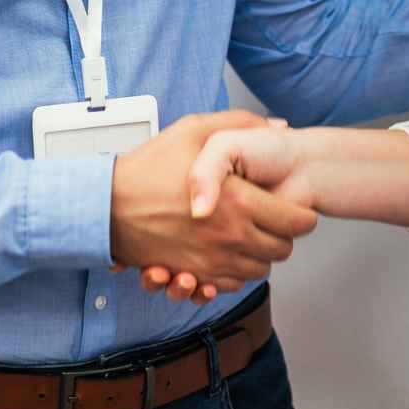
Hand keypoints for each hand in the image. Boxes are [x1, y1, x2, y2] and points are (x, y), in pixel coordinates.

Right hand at [109, 111, 318, 293]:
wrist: (105, 206)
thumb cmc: (147, 168)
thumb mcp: (194, 131)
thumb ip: (241, 124)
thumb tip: (277, 127)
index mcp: (239, 201)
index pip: (297, 222)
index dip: (302, 214)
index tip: (295, 206)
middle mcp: (231, 236)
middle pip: (283, 249)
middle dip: (282, 235)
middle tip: (271, 219)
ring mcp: (213, 260)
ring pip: (260, 270)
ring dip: (259, 254)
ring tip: (249, 233)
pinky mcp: (195, 275)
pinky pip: (232, 284)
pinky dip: (235, 272)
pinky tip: (227, 251)